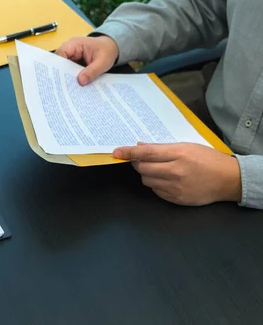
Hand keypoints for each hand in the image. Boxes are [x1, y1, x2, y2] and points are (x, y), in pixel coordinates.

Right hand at [55, 36, 118, 84]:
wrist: (111, 48)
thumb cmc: (107, 51)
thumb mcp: (102, 62)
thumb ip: (92, 72)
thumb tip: (80, 81)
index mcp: (75, 44)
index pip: (60, 53)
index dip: (58, 65)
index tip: (60, 78)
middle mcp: (70, 49)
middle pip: (59, 61)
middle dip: (61, 73)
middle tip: (63, 86)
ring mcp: (71, 56)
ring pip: (63, 67)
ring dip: (66, 76)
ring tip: (67, 88)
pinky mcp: (73, 62)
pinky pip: (68, 70)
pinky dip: (70, 77)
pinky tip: (72, 85)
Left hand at [113, 142, 241, 205]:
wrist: (228, 180)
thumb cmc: (208, 159)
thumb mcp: (187, 146)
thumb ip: (162, 147)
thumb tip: (140, 146)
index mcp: (178, 154)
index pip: (146, 153)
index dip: (128, 153)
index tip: (116, 152)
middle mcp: (175, 171)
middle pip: (143, 168)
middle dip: (138, 163)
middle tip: (141, 159)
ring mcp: (175, 187)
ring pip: (147, 180)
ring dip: (147, 174)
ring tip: (158, 169)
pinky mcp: (176, 199)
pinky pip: (156, 191)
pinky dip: (156, 184)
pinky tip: (166, 179)